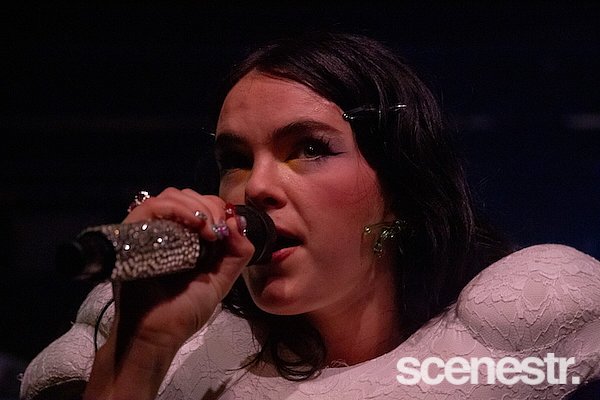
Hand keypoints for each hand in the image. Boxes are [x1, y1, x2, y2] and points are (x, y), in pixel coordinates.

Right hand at [84, 188, 252, 398]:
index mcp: (185, 238)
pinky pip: (151, 207)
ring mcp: (147, 231)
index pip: (200, 204)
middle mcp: (165, 230)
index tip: (228, 227)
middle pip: (186, 195)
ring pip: (170, 196)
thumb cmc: (184, 311)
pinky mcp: (131, 235)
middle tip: (219, 230)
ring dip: (196, 206)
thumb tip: (238, 221)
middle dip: (210, 206)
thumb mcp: (220, 280)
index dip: (218, 208)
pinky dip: (178, 209)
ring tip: (209, 230)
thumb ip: (236, 253)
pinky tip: (196, 226)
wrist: (157, 335)